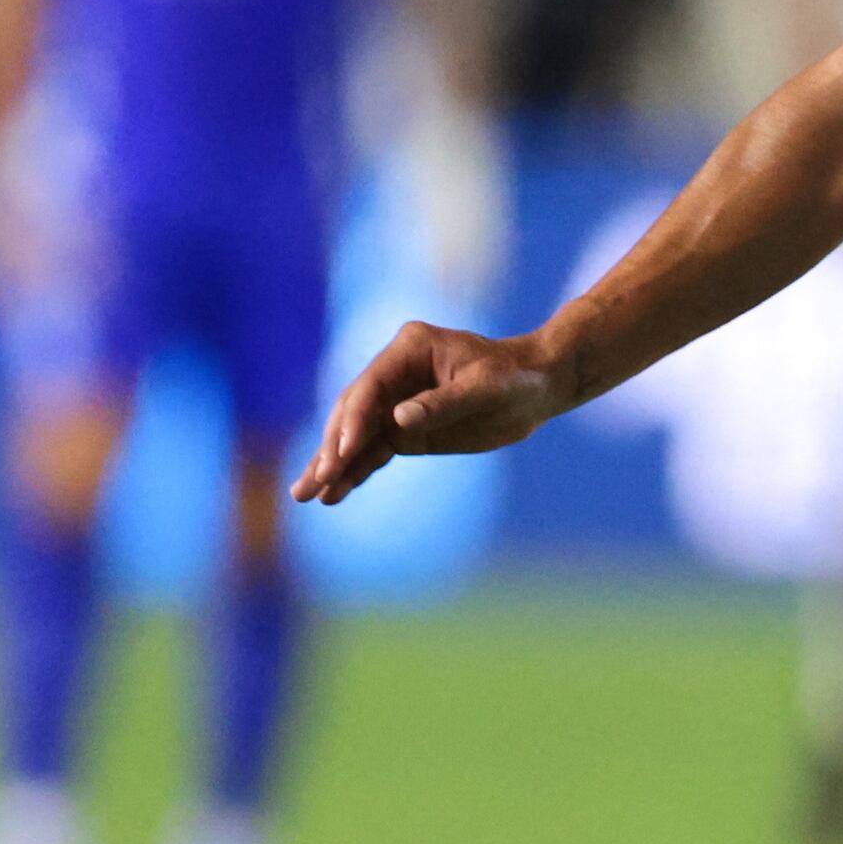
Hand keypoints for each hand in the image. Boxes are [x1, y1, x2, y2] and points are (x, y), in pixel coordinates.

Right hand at [297, 320, 567, 505]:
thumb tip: (397, 420)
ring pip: (356, 436)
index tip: (342, 452)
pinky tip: (333, 494)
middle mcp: (394, 373)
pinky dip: (355, 472)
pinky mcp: (405, 429)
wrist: (539, 387)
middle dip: (332, 449)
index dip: (354, 421)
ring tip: (303, 495)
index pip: (370, 388)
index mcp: (409, 349)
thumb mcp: (487, 389)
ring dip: (332, 466)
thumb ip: (442, 404)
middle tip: (314, 481)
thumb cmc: (517, 378)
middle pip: (353, 412)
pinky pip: (374, 452)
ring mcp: (396, 402)